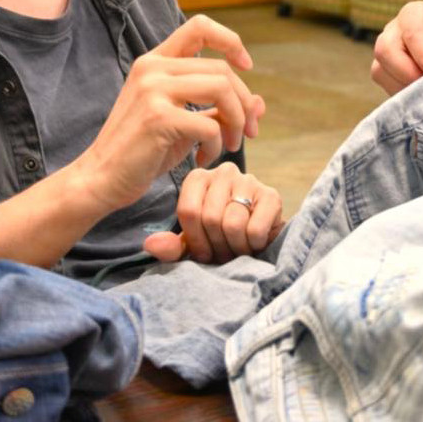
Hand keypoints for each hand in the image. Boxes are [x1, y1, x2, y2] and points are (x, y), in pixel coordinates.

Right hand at [73, 15, 265, 213]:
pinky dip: (216, 143)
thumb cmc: (143, 152)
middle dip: (244, 102)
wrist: (101, 179)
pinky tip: (203, 158)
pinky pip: (210, 122)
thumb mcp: (183, 122)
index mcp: (154, 61)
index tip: (246, 66)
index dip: (230, 41)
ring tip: (227, 145)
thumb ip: (217, 108)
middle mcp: (152, 67)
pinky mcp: (158, 117)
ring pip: (221, 88)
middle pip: (221, 69)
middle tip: (246, 132)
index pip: (199, 26)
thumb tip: (260, 103)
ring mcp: (153, 90)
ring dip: (236, 120)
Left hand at [143, 163, 283, 263]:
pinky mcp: (271, 195)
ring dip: (235, 247)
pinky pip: (255, 229)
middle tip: (225, 251)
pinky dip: (253, 244)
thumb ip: (171, 246)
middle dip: (217, 246)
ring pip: (232, 223)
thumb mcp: (192, 245)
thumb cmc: (221, 240)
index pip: (189, 210)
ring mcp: (249, 180)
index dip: (195, 240)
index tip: (204, 251)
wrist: (257, 243)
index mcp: (198, 178)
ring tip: (239, 248)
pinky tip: (255, 241)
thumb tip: (151, 243)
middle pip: (210, 217)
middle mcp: (223, 171)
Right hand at [371, 1, 422, 95]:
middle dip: (409, 75)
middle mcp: (394, 28)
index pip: (412, 37)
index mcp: (415, 13)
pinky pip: (384, 83)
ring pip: (380, 70)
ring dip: (406, 86)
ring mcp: (386, 48)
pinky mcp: (384, 67)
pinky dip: (404, 93)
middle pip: (386, 52)